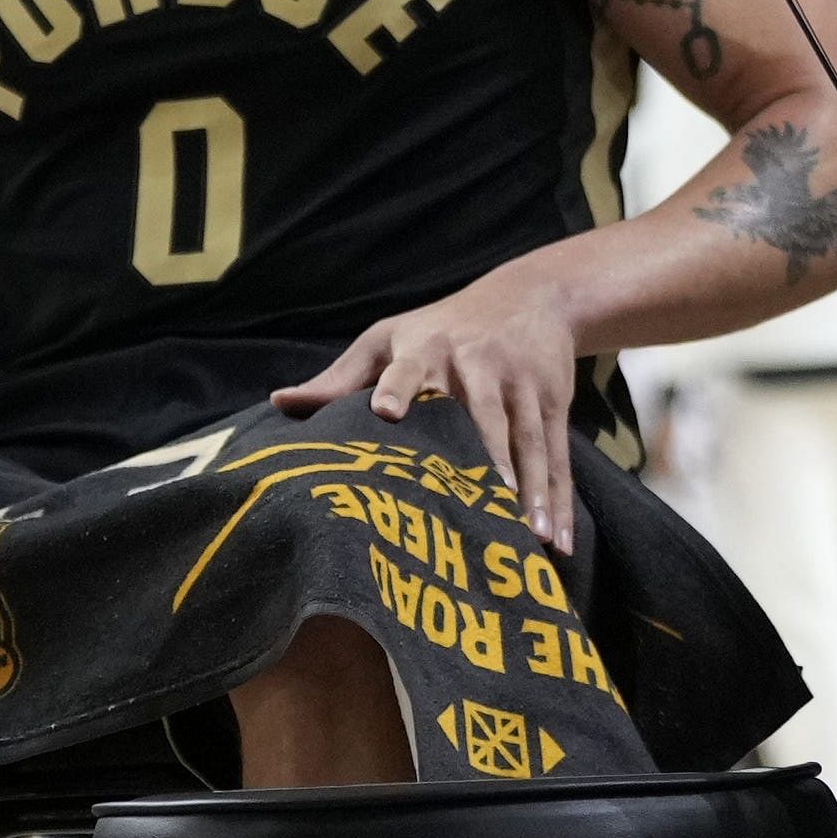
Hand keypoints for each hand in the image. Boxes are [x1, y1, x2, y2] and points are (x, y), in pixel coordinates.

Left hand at [276, 259, 591, 550]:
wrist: (528, 296)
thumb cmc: (440, 326)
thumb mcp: (388, 338)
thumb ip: (340, 377)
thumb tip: (279, 403)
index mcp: (425, 349)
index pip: (406, 368)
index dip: (397, 387)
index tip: (385, 412)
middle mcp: (475, 365)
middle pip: (481, 414)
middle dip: (486, 456)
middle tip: (485, 503)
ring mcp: (519, 384)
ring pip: (527, 441)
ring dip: (530, 490)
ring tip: (529, 537)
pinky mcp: (553, 402)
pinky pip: (556, 455)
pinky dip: (557, 499)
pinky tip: (555, 542)